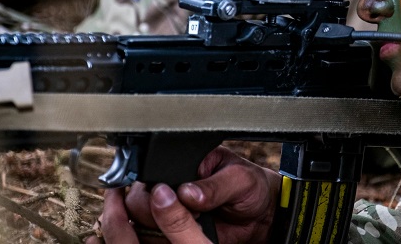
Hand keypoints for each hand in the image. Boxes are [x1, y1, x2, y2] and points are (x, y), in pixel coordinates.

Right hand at [86, 146, 280, 243]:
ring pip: (142, 224)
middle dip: (159, 210)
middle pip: (138, 201)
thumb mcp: (239, 178)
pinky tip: (191, 232)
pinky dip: (167, 239)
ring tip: (197, 221)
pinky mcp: (172, 234)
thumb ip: (215, 185)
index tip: (179, 197)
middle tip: (193, 212)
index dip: (159, 189)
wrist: (262, 214)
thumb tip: (188, 193)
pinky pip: (156, 240)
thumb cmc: (251, 187)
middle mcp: (168, 187)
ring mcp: (167, 212)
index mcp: (181, 163)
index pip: (151, 174)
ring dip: (163, 227)